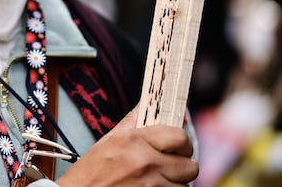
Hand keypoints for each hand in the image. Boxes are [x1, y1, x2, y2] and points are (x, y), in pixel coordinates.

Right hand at [56, 108, 197, 186]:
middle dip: (182, 166)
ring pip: (185, 186)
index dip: (181, 142)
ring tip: (159, 180)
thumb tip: (152, 103)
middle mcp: (146, 164)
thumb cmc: (91, 171)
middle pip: (190, 166)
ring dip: (176, 183)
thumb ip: (134, 121)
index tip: (176, 146)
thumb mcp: (110, 141)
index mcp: (135, 141)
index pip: (179, 136)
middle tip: (171, 165)